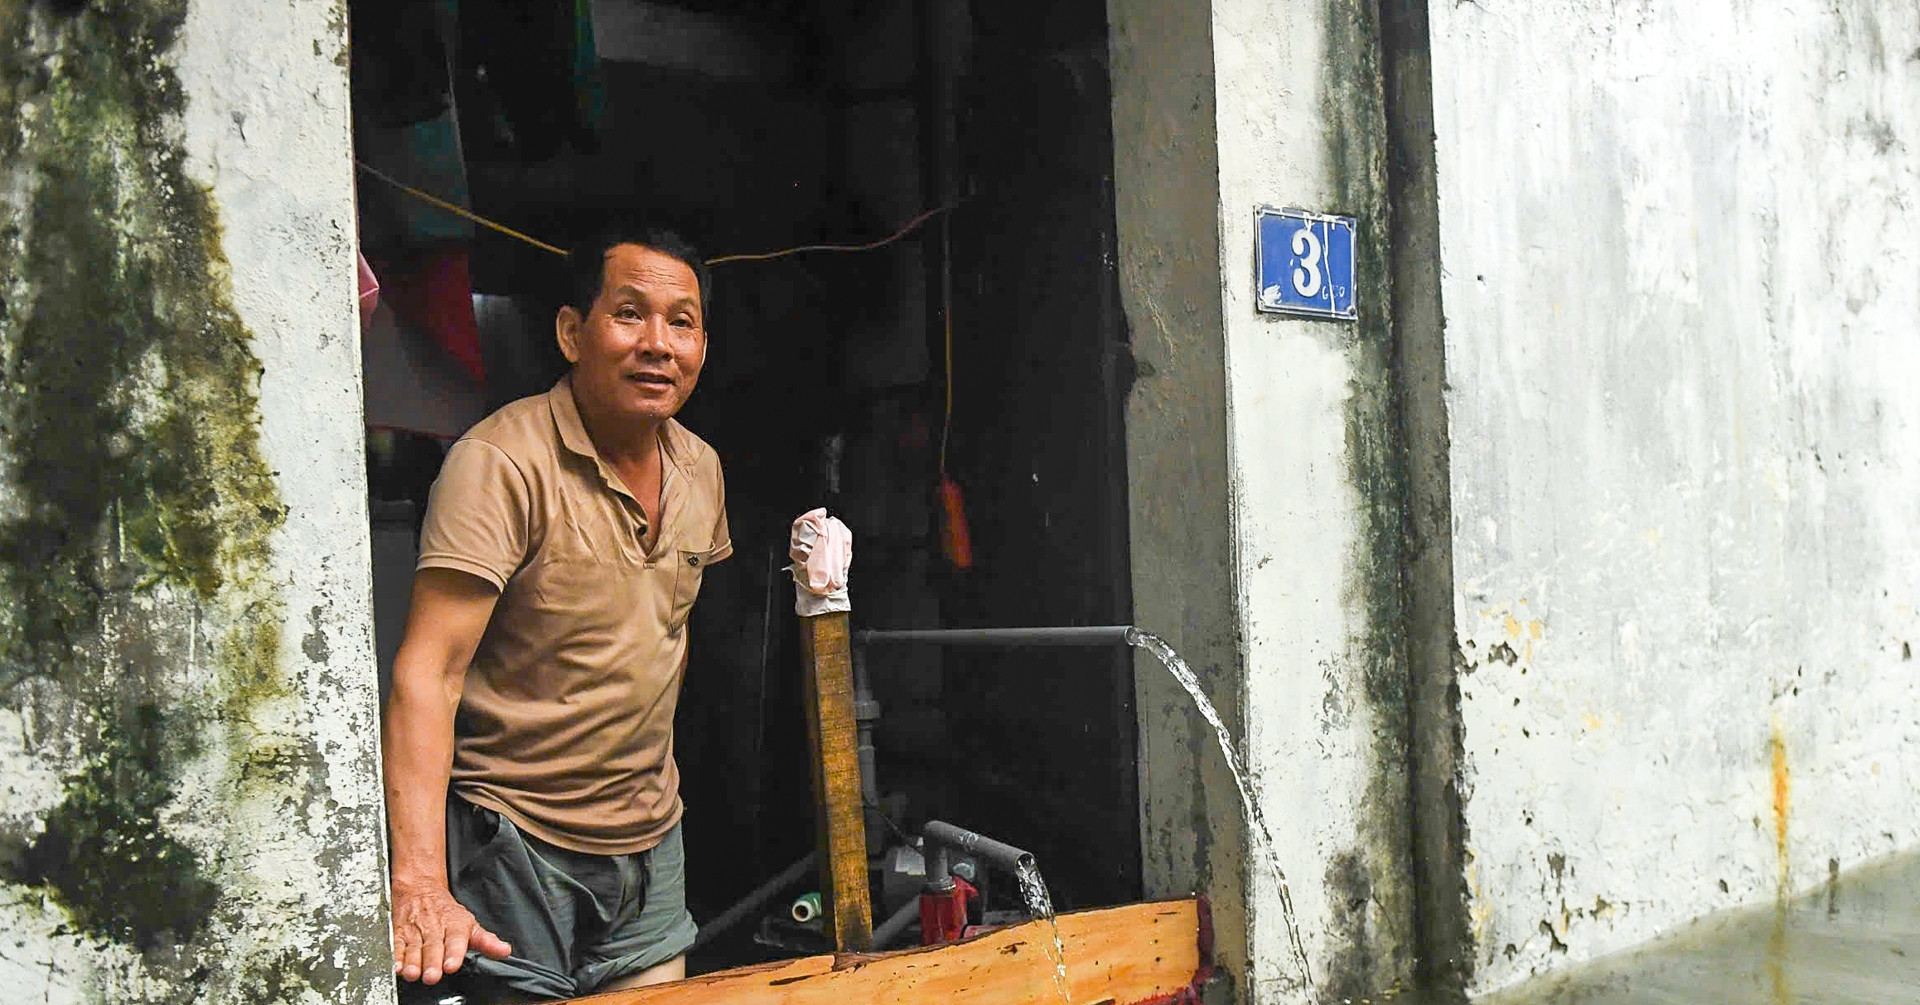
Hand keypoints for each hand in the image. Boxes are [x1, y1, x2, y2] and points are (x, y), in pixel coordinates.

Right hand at [390, 877, 512, 983]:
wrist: (420, 888)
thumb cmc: (446, 912)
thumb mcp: (470, 924)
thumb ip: (486, 941)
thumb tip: (505, 951)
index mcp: (455, 925)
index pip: (456, 939)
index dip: (454, 953)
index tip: (451, 965)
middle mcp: (434, 927)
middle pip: (433, 946)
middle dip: (432, 962)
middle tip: (433, 975)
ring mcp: (415, 930)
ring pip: (413, 947)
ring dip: (412, 961)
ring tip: (413, 973)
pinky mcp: (399, 932)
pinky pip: (396, 945)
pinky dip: (395, 956)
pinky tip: (396, 966)